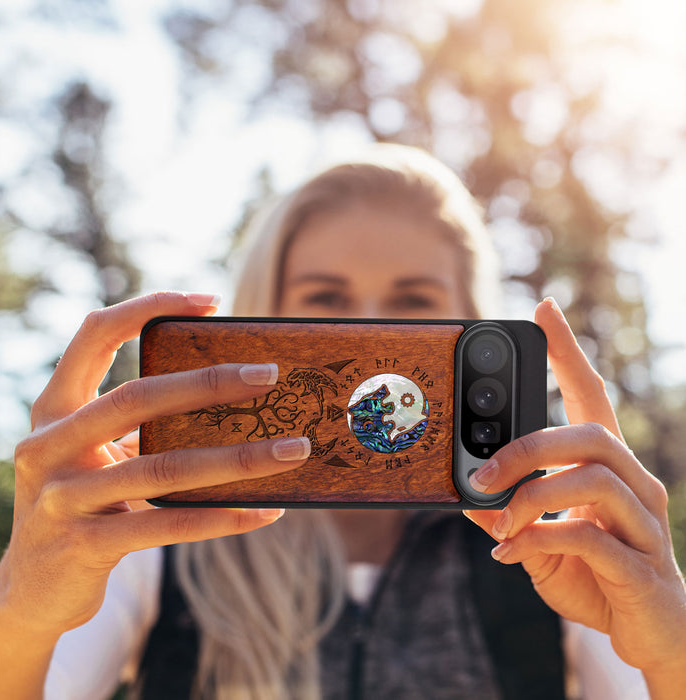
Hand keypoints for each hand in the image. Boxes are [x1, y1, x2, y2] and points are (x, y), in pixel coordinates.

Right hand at [0, 292, 309, 639]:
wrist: (32, 590)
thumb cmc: (83, 503)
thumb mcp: (97, 455)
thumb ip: (140, 426)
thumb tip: (233, 398)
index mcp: (54, 409)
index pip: (95, 334)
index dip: (148, 307)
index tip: (210, 301)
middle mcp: (48, 445)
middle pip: (137, 398)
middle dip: (209, 383)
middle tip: (269, 375)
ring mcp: (62, 498)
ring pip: (164, 467)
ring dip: (238, 458)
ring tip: (292, 450)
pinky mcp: (85, 546)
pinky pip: (168, 524)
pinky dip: (223, 517)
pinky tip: (265, 512)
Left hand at [464, 298, 685, 691]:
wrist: (650, 635)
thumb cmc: (595, 577)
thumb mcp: (539, 540)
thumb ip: (508, 515)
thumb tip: (465, 496)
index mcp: (608, 468)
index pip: (591, 395)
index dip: (568, 352)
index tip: (544, 309)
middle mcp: (635, 484)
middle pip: (590, 434)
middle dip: (527, 447)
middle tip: (481, 472)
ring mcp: (645, 523)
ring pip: (593, 479)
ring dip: (531, 497)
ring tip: (498, 522)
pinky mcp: (643, 566)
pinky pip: (590, 537)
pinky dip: (539, 540)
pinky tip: (510, 555)